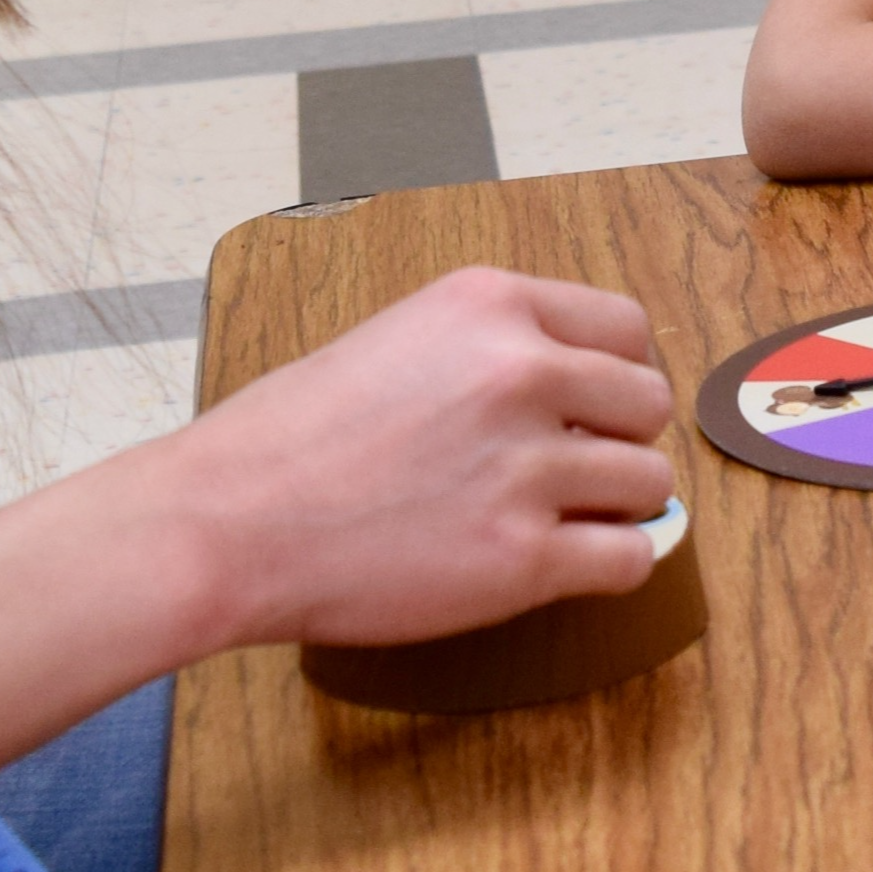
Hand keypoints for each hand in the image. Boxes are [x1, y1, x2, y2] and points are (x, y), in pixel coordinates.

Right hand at [167, 264, 678, 651]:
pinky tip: (561, 563)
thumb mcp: (397, 340)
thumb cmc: (286, 442)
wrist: (225, 524)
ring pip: (648, 483)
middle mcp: (521, 372)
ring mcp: (527, 467)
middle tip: (562, 469)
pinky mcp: (524, 559)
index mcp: (489, 305)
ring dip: (610, 506)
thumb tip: (573, 390)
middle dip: (614, 439)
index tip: (590, 407)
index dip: (612, 374)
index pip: (624, 327)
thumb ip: (488, 351)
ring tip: (545, 518)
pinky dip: (608, 566)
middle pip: (646, 403)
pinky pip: (630, 558)